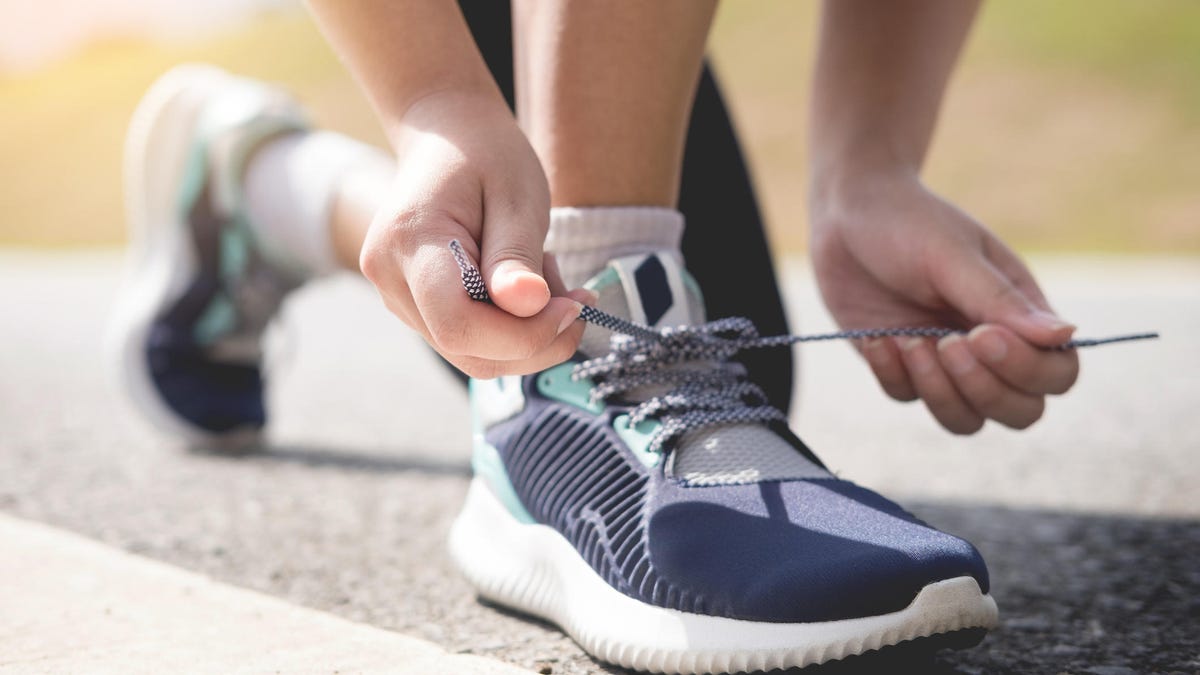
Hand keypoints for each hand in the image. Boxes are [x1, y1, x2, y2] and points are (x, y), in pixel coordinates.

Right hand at [359, 90, 590, 378]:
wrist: (447, 135)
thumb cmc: (486, 155)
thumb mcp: (517, 195)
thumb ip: (517, 254)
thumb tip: (528, 308)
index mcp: (410, 242)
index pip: (458, 325)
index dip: (522, 335)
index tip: (571, 308)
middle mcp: (391, 277)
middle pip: (466, 350)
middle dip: (534, 341)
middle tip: (575, 298)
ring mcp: (397, 296)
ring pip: (470, 354)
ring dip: (525, 335)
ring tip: (545, 278)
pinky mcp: (415, 306)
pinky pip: (468, 340)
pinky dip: (509, 329)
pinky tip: (523, 285)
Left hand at [809, 171, 1078, 433]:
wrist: (847, 214)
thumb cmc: (909, 222)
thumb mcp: (952, 256)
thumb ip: (1001, 300)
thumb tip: (1066, 335)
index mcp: (1020, 314)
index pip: (1056, 373)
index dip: (1025, 370)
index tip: (980, 334)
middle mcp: (989, 347)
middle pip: (1020, 412)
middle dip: (985, 391)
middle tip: (946, 344)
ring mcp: (944, 362)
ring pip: (965, 420)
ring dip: (939, 392)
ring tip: (908, 341)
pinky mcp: (900, 366)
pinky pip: (906, 398)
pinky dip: (892, 376)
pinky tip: (877, 338)